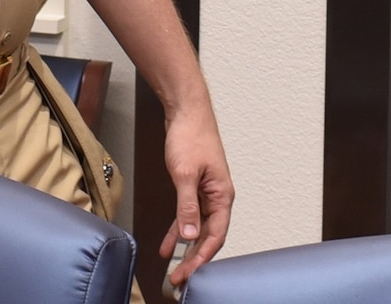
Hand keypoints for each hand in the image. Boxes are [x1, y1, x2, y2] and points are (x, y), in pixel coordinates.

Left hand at [157, 106, 233, 287]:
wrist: (186, 112)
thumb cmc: (192, 136)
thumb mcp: (185, 174)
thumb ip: (187, 206)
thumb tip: (190, 235)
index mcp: (222, 194)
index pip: (216, 235)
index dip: (202, 256)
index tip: (189, 273)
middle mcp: (217, 196)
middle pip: (208, 235)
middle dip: (194, 258)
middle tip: (178, 278)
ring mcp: (206, 193)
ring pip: (198, 228)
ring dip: (186, 248)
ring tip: (173, 268)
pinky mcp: (194, 188)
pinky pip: (188, 216)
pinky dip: (179, 230)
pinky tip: (168, 244)